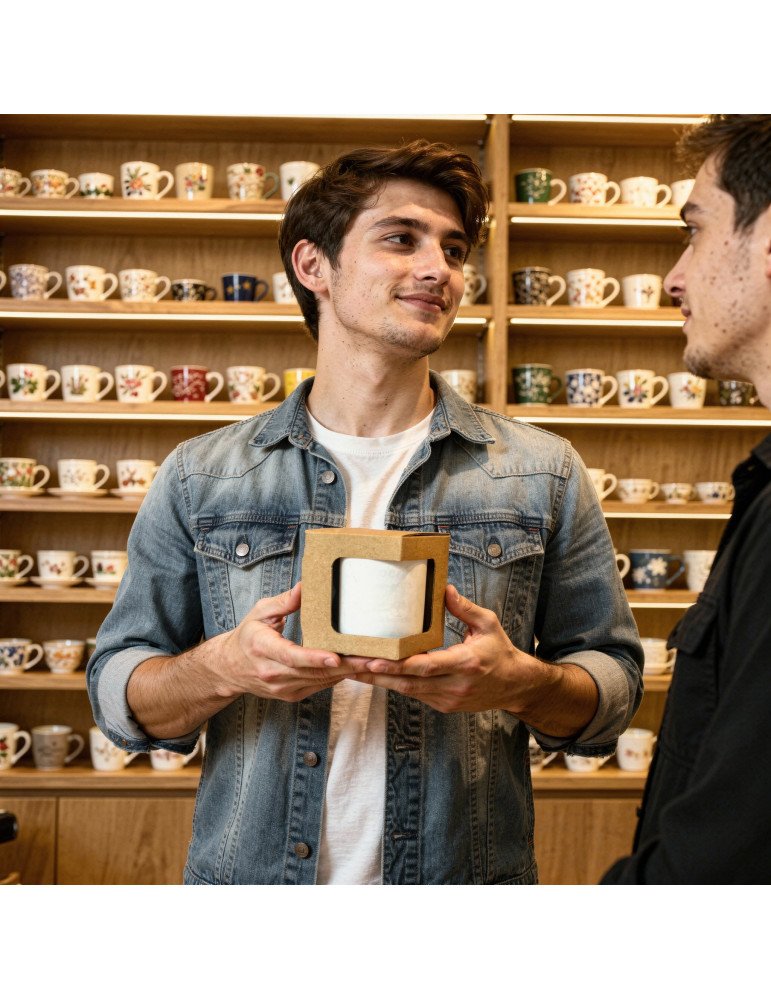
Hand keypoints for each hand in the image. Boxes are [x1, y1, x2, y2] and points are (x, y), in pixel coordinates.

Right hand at [222, 581, 359, 702]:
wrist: (230, 667)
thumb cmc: (248, 636)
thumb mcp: (261, 612)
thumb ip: (285, 600)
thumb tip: (306, 585)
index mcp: (263, 648)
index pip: (291, 656)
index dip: (314, 657)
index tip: (335, 656)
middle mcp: (272, 672)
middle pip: (313, 671)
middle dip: (345, 666)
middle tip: (372, 659)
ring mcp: (282, 687)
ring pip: (320, 681)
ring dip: (347, 673)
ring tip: (372, 663)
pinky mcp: (291, 695)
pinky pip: (319, 686)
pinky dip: (337, 677)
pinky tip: (355, 668)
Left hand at [346, 584, 529, 713]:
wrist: (515, 685)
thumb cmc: (500, 652)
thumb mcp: (488, 624)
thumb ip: (464, 608)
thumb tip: (443, 588)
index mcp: (465, 663)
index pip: (426, 666)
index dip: (398, 666)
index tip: (374, 661)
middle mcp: (454, 685)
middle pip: (408, 683)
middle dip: (376, 676)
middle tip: (349, 665)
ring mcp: (447, 699)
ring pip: (407, 691)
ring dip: (379, 682)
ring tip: (352, 670)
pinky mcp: (443, 705)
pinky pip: (414, 694)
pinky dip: (394, 685)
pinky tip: (374, 676)